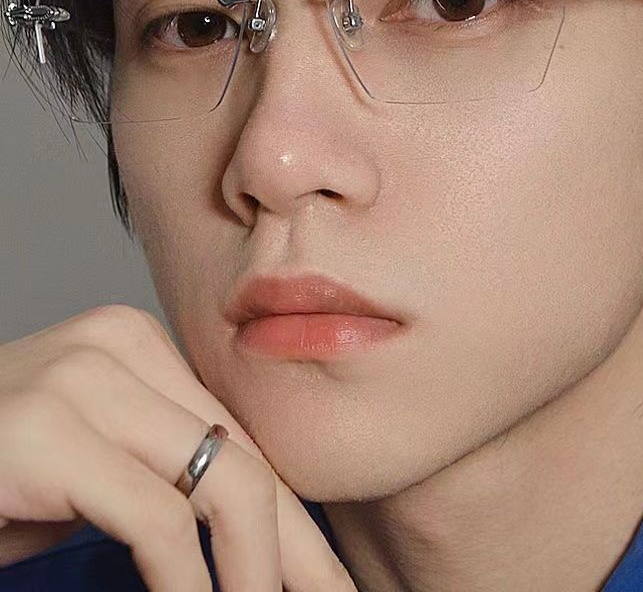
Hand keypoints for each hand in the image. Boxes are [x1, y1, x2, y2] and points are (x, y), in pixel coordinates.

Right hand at [0, 304, 356, 591]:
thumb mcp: (99, 475)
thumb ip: (169, 477)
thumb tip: (260, 537)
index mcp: (141, 345)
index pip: (242, 438)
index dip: (295, 515)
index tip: (325, 577)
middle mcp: (120, 344)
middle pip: (244, 456)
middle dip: (296, 546)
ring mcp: (83, 377)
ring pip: (223, 481)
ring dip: (257, 570)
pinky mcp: (47, 427)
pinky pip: (157, 520)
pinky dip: (189, 584)